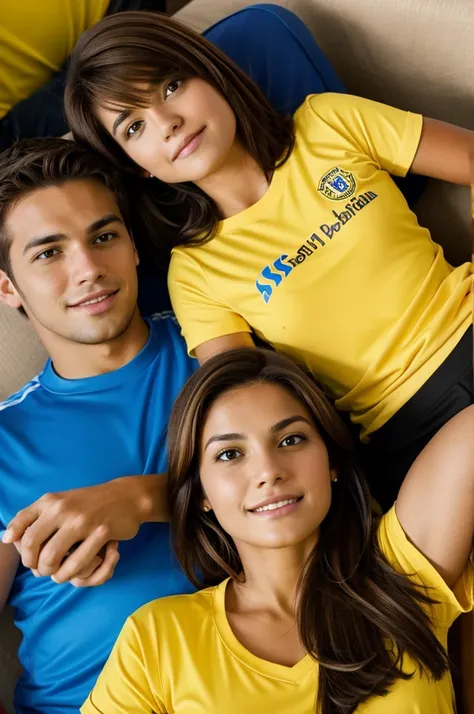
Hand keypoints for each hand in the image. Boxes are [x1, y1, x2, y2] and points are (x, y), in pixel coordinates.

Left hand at [2, 476, 154, 578]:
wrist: (126, 496)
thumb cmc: (91, 503)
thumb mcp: (62, 502)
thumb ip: (37, 516)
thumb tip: (8, 538)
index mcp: (50, 501)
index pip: (20, 523)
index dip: (16, 543)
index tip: (24, 554)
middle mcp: (61, 508)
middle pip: (31, 545)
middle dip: (33, 564)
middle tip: (41, 569)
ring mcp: (80, 520)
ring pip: (51, 558)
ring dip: (51, 573)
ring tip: (56, 573)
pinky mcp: (98, 532)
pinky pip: (76, 563)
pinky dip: (70, 575)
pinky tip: (71, 573)